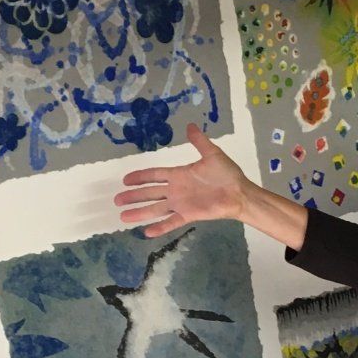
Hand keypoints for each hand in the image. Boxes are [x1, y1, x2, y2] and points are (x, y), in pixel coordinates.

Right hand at [114, 124, 255, 238]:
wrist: (239, 193)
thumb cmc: (227, 174)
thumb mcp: (212, 154)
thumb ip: (199, 142)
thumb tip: (190, 125)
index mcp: (179, 175)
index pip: (154, 175)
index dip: (140, 177)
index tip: (125, 179)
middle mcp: (176, 190)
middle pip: (150, 193)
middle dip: (133, 196)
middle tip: (117, 199)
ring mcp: (181, 204)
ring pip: (155, 208)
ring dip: (140, 212)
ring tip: (123, 216)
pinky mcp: (188, 215)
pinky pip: (171, 221)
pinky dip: (160, 227)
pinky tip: (146, 232)